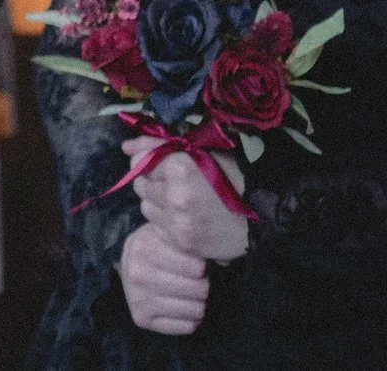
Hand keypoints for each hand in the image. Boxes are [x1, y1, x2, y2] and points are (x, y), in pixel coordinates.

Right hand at [118, 222, 209, 334]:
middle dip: (202, 284)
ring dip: (199, 302)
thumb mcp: (169, 232)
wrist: (129, 263)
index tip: (196, 263)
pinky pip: (187, 327)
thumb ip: (191, 238)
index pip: (197, 267)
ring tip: (190, 293)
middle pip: (199, 289)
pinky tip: (184, 306)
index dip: (202, 265)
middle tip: (195, 280)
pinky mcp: (142, 320)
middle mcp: (138, 274)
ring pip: (196, 310)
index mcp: (145, 247)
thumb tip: (224, 261)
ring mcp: (138, 299)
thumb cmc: (158, 246)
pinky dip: (192, 319)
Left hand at [129, 138, 248, 262]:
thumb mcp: (203, 152)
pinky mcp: (181, 241)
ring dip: (157, 203)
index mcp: (181, 166)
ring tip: (180, 202)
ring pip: (145, 207)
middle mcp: (175, 194)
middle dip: (153, 183)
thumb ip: (159, 145)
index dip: (151, 163)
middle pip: (141, 185)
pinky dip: (165, 222)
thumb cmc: (233, 180)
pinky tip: (185, 218)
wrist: (262, 219)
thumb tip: (125, 147)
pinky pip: (156, 228)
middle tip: (175, 185)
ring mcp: (178, 221)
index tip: (165, 167)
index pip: (140, 162)